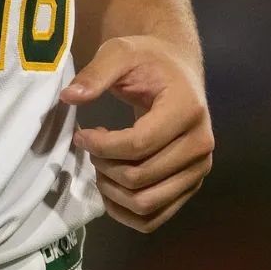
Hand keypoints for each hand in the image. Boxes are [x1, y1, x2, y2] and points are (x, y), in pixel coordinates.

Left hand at [60, 35, 213, 232]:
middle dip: (105, 167)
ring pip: (148, 203)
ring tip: (99, 166)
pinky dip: (127, 213)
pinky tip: (109, 189)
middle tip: (89, 148)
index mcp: (187, 110)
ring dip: (113, 193)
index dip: (102, 145)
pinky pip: (157, 217)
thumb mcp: (119, 52)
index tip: (80, 135)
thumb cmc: (147, 59)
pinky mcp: (191, 185)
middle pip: (142, 177)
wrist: (176, 69)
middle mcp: (201, 145)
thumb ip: (95, 73)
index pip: (140, 144)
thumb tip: (69, 97)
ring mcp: (199, 170)